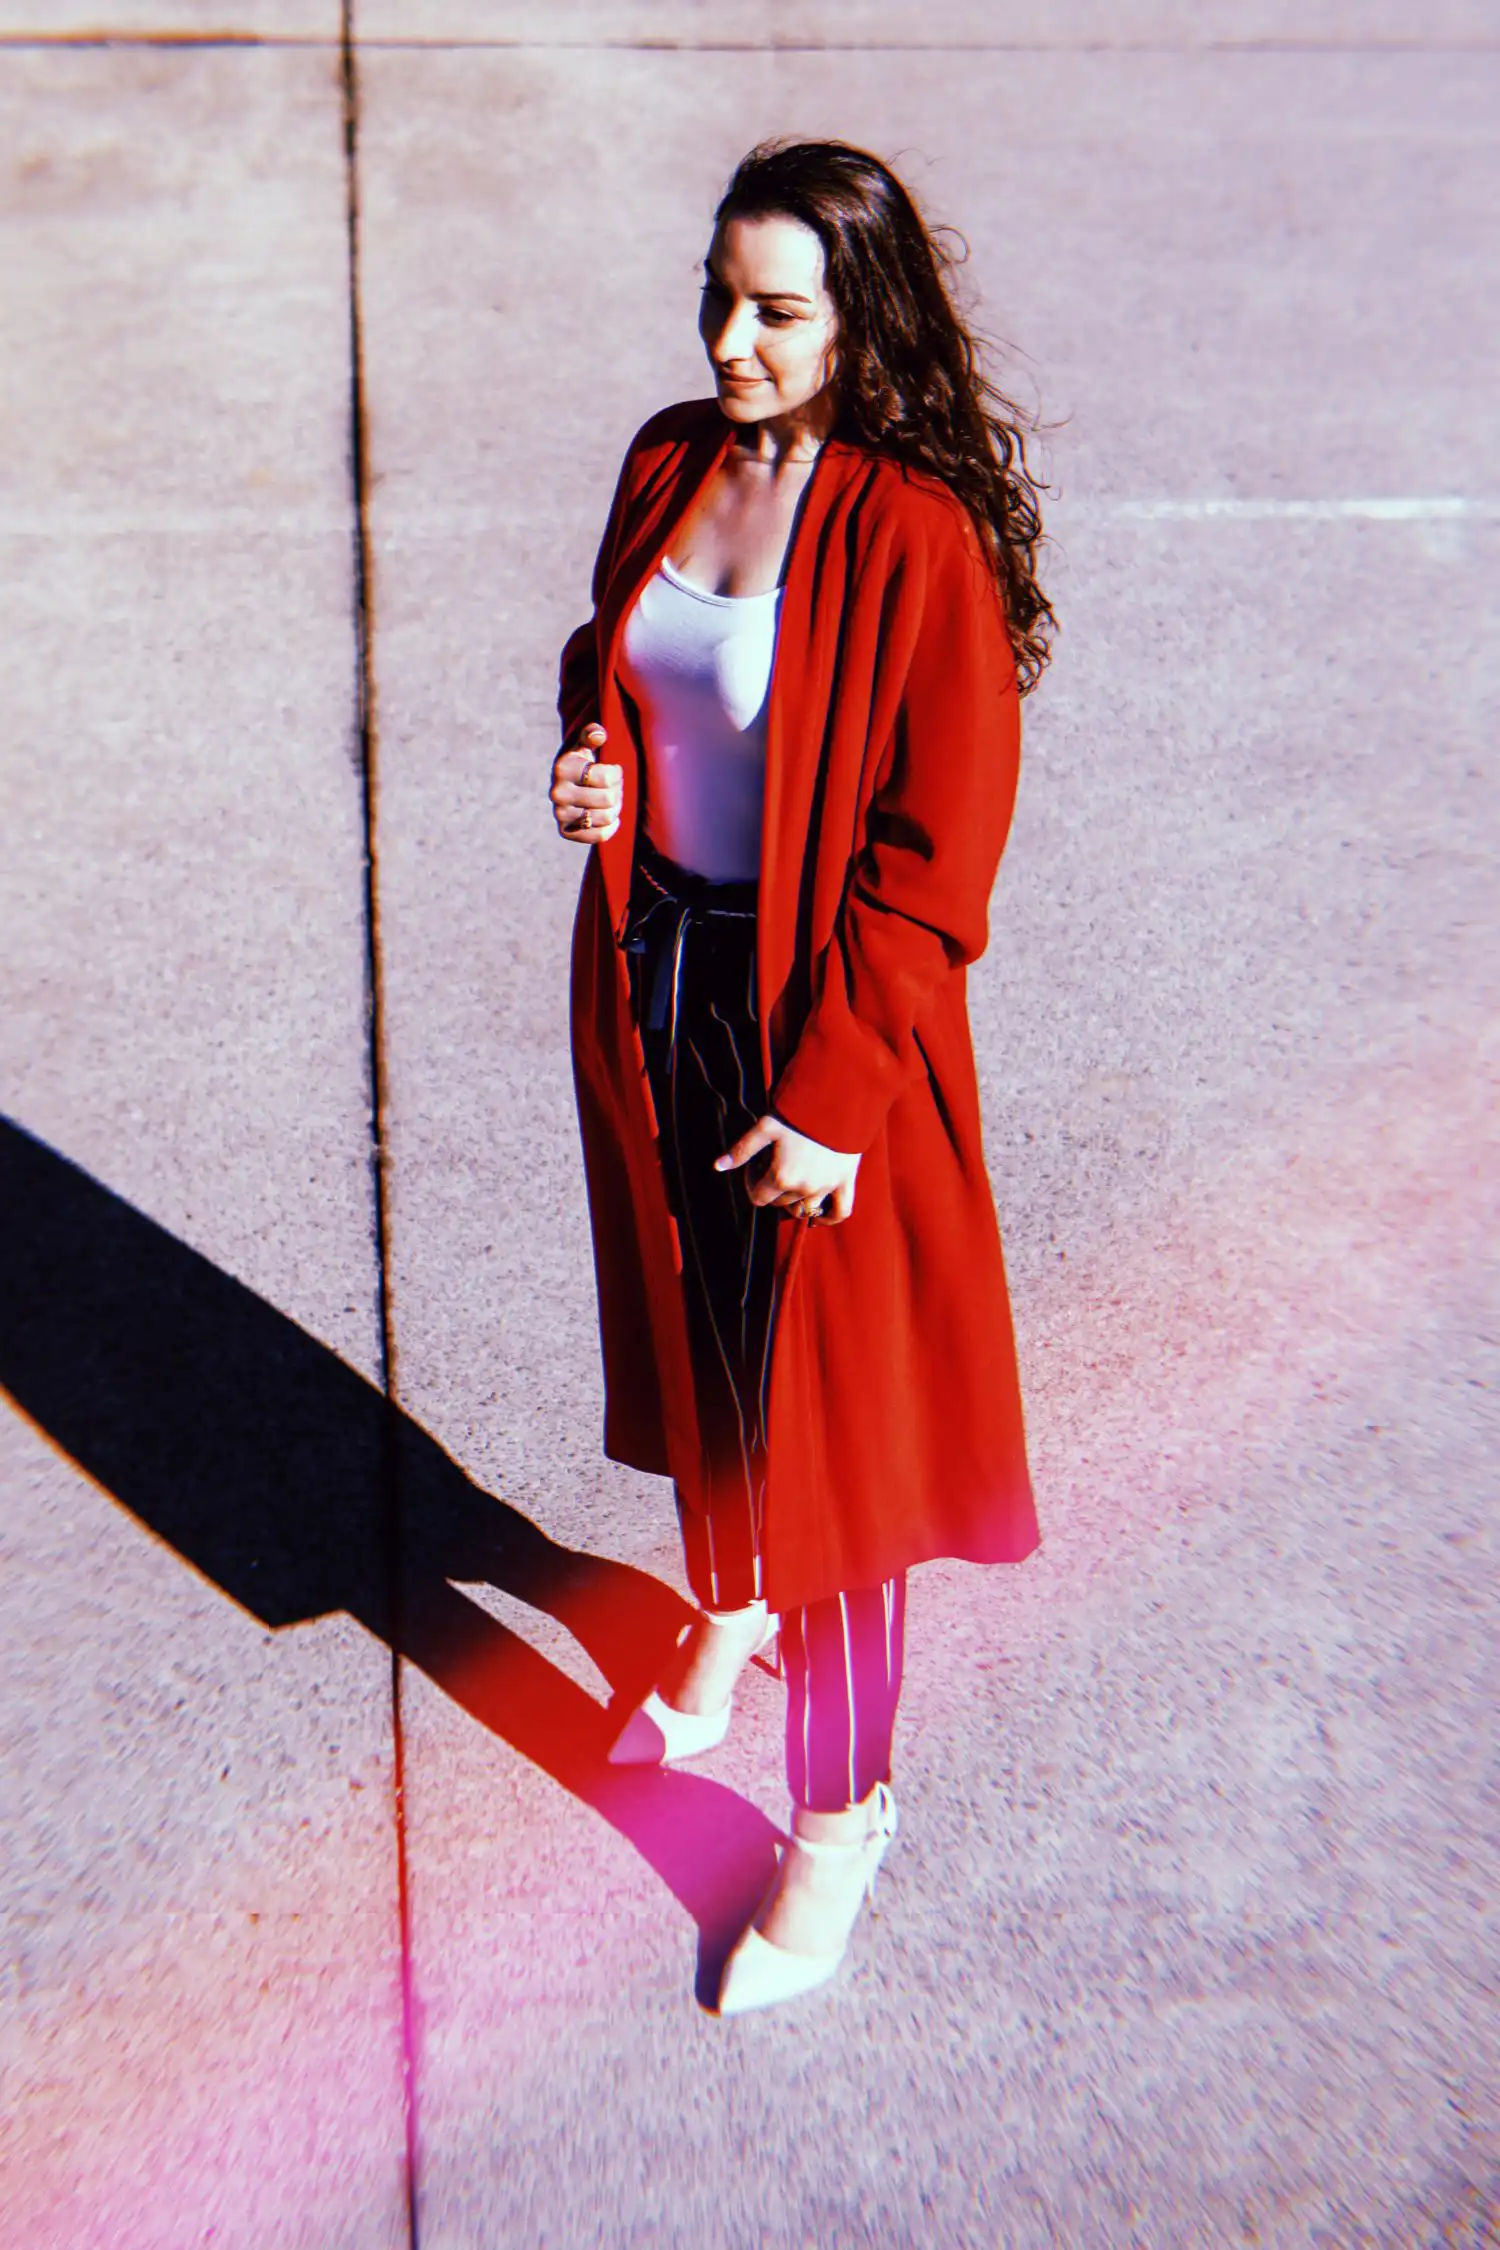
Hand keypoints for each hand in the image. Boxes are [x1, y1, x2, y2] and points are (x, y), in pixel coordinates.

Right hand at [550, 723, 622, 844]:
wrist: (566, 781)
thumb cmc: (581, 759)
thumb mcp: (584, 742)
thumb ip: (592, 733)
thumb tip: (599, 735)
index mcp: (563, 768)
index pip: (607, 778)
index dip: (617, 775)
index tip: (613, 771)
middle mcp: (557, 793)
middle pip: (608, 799)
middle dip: (617, 792)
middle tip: (614, 787)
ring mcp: (560, 814)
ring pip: (605, 817)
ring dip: (616, 809)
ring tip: (612, 800)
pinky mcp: (565, 831)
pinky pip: (598, 836)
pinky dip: (610, 827)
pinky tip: (611, 817)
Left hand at [714, 1114, 860, 1224]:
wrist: (837, 1102)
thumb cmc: (797, 1114)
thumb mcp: (765, 1127)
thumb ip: (742, 1150)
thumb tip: (718, 1166)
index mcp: (781, 1177)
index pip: (758, 1198)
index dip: (753, 1184)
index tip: (757, 1166)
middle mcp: (803, 1189)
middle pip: (779, 1204)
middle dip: (773, 1188)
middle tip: (775, 1166)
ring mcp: (826, 1188)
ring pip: (804, 1210)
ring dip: (794, 1201)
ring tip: (793, 1181)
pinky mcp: (845, 1183)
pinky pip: (840, 1212)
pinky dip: (828, 1218)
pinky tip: (819, 1218)